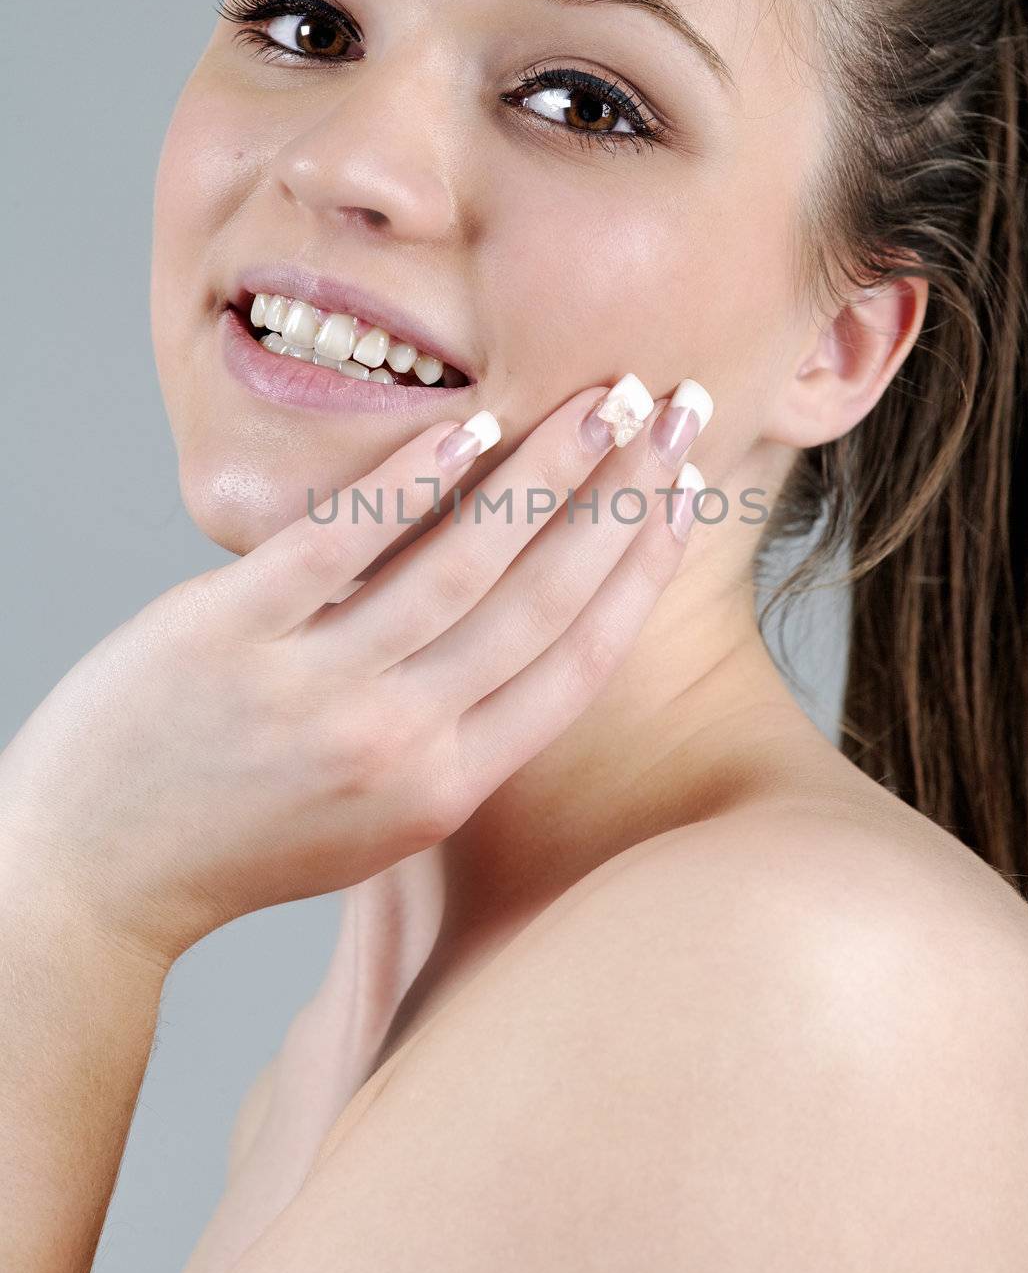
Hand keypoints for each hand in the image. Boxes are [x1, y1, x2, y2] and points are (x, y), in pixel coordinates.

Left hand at [0, 378, 708, 967]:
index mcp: (447, 787)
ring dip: (548, 469)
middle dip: (625, 495)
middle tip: (678, 412)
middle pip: (545, 599)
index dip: (645, 567)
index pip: (579, 661)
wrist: (94, 873)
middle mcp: (398, 741)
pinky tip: (471, 423)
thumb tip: (529, 620)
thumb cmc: (247, 837)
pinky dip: (415, 476)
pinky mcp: (233, 632)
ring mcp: (315, 686)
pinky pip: (345, 539)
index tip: (687, 493)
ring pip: (464, 561)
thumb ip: (457, 733)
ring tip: (604, 399)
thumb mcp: (380, 817)